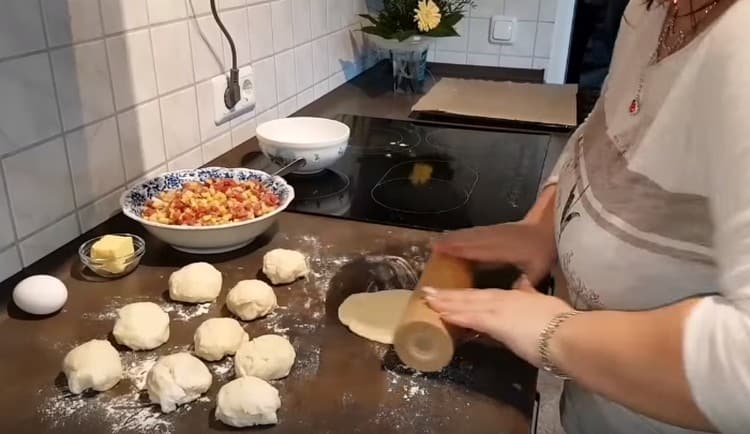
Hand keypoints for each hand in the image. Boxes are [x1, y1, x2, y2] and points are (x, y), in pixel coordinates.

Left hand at [424, 278, 572, 366]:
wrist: (568, 333)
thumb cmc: (561, 322)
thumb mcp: (544, 303)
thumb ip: (531, 294)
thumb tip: (524, 285)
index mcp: (515, 297)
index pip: (484, 295)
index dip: (466, 294)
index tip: (450, 293)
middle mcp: (503, 299)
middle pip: (470, 296)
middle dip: (449, 295)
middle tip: (427, 293)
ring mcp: (498, 309)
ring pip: (466, 304)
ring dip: (445, 302)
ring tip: (427, 300)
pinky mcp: (496, 322)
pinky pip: (470, 317)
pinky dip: (454, 314)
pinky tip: (440, 313)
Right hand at [432, 220, 555, 285]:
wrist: (549, 225)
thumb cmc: (543, 249)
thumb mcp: (538, 268)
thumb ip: (525, 282)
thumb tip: (513, 294)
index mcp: (503, 249)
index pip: (477, 250)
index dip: (460, 250)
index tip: (443, 251)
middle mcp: (495, 239)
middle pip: (469, 241)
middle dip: (451, 243)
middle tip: (432, 248)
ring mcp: (494, 232)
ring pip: (470, 235)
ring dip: (453, 238)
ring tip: (437, 242)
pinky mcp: (495, 230)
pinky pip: (475, 232)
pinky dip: (462, 235)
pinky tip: (454, 236)